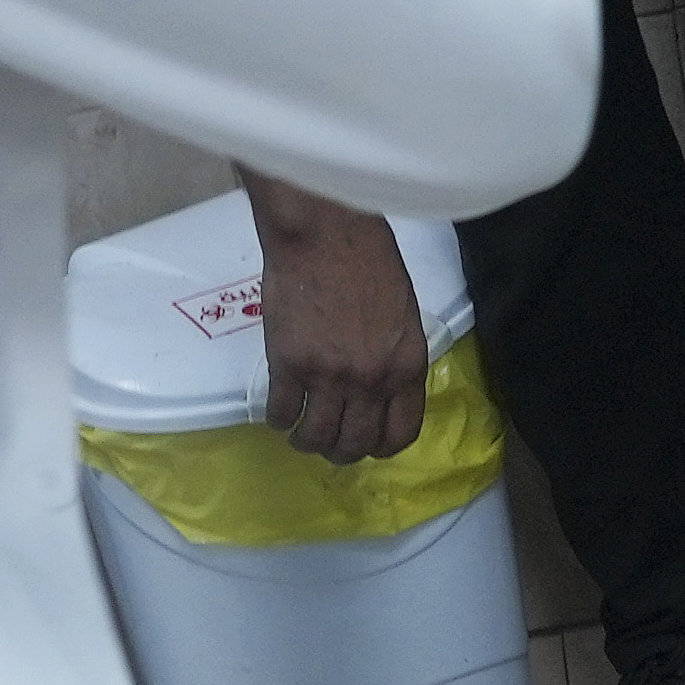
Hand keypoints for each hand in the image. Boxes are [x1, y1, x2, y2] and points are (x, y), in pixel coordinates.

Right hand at [241, 179, 428, 464]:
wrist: (325, 232)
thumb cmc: (369, 260)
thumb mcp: (402, 315)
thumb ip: (395, 357)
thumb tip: (382, 388)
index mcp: (407, 367)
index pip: (401, 433)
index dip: (381, 447)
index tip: (368, 444)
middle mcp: (371, 380)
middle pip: (356, 443)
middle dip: (341, 452)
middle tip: (328, 442)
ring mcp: (328, 375)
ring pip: (316, 437)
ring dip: (307, 442)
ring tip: (299, 434)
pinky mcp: (288, 364)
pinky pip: (281, 412)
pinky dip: (278, 419)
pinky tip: (278, 413)